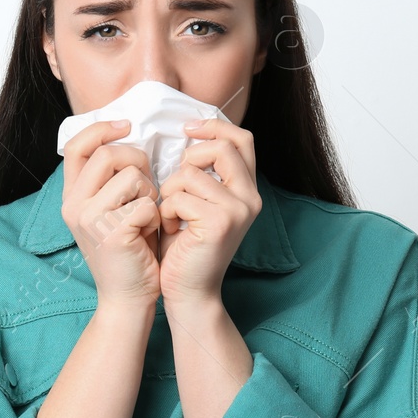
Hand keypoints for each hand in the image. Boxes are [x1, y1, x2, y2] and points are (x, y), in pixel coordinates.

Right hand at [61, 118, 162, 309]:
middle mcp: (73, 205)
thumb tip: (129, 135)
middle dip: (138, 162)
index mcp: (71, 195)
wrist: (127, 297)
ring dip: (150, 191)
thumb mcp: (113, 207)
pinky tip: (150, 232)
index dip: (102, 128)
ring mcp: (89, 219)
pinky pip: (145, 203)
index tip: (127, 125)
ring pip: (131, 176)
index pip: (76, 144)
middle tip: (147, 186)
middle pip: (108, 153)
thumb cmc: (130, 249)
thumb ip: (113, 176)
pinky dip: (156, 215)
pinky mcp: (111, 233)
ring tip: (148, 214)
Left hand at [156, 118, 259, 308]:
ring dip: (170, 192)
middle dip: (189, 159)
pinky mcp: (220, 223)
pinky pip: (180, 197)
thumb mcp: (197, 201)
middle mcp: (251, 197)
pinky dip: (166, 211)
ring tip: (172, 215)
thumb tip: (187, 130)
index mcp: (248, 189)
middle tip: (176, 185)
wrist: (188, 291)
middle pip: (221, 147)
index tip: (187, 130)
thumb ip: (202, 172)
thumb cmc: (184, 246)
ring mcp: (238, 210)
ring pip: (191, 173)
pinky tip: (171, 230)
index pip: (241, 138)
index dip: (214, 127)